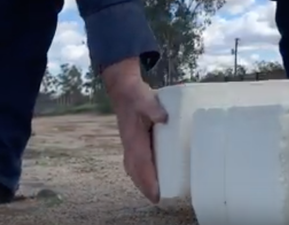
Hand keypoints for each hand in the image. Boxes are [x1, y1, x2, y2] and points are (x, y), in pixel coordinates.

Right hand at [107, 74, 167, 203]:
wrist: (123, 89)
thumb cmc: (136, 96)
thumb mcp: (146, 100)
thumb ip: (154, 109)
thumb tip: (164, 118)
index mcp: (133, 138)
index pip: (141, 165)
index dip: (148, 181)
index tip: (155, 193)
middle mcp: (130, 144)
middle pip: (135, 171)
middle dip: (144, 186)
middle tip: (156, 199)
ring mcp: (129, 143)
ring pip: (133, 167)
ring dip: (141, 181)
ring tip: (153, 192)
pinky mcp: (132, 140)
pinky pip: (134, 161)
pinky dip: (139, 171)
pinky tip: (148, 174)